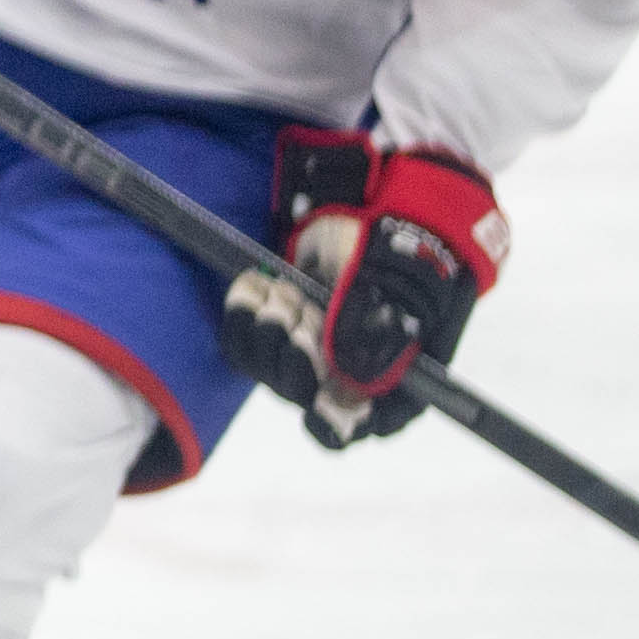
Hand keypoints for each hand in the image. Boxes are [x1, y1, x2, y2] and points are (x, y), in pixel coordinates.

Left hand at [219, 135, 501, 444]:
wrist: (369, 211)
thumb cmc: (396, 254)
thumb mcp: (390, 288)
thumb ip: (369, 331)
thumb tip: (346, 384)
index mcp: (393, 382)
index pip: (359, 426)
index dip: (331, 420)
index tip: (315, 396)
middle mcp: (348, 377)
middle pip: (300, 394)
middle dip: (293, 350)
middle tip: (299, 307)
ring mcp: (311, 355)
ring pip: (268, 369)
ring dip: (269, 326)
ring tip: (285, 289)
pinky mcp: (277, 332)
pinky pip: (244, 344)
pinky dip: (242, 314)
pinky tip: (255, 284)